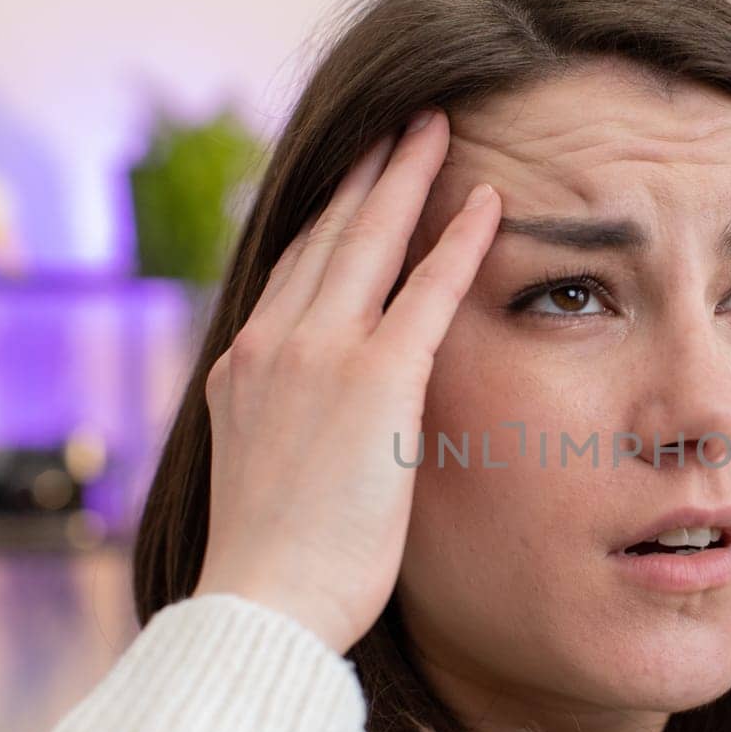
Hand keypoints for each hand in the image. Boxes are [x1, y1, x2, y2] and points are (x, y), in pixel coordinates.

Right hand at [191, 108, 500, 652]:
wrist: (261, 604)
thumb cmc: (273, 570)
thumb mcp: (265, 480)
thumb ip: (290, 432)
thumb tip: (323, 433)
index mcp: (242, 367)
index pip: (290, 273)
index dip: (324, 221)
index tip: (350, 186)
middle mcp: (271, 343)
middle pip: (325, 236)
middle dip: (364, 176)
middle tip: (393, 128)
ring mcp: (319, 354)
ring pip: (370, 242)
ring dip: (405, 178)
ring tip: (432, 130)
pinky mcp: (374, 380)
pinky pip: (427, 291)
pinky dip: (458, 241)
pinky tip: (488, 203)